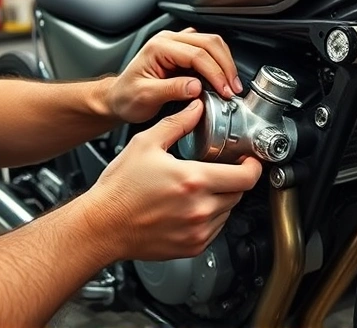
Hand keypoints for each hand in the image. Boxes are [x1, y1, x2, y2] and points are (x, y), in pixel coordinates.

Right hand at [83, 100, 261, 260]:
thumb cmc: (119, 190)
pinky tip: (192, 206)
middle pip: (240, 193)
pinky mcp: (193, 247)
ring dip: (223, 197)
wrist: (102, 226)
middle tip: (223, 169)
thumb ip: (177, 124)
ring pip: (229, 211)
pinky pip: (216, 229)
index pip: (246, 176)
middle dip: (236, 178)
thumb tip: (195, 109)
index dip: (254, 166)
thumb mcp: (146, 144)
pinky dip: (212, 216)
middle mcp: (200, 209)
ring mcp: (198, 231)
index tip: (249, 160)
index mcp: (193, 180)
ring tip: (201, 188)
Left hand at [108, 28, 242, 123]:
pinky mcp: (184, 53)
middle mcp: (169, 40)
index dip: (215, 72)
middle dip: (226, 67)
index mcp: (159, 47)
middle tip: (233, 89)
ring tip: (231, 85)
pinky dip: (220, 64)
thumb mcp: (145, 96)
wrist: (118, 98)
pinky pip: (208, 52)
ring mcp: (177, 44)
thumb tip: (196, 87)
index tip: (224, 90)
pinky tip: (223, 79)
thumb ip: (171, 90)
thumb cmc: (127, 97)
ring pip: (212, 44)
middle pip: (209, 43)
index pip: (196, 54)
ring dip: (226, 64)